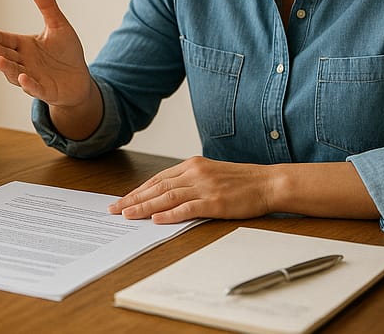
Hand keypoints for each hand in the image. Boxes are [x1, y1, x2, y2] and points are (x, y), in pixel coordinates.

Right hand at [0, 0, 92, 108]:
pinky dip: (28, 84)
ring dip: (6, 68)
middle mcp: (23, 62)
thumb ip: (46, 5)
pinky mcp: (45, 91)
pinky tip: (23, 78)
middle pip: (5, 56)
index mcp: (23, 46)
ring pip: (14, 73)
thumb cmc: (66, 53)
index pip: (5, 40)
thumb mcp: (58, 25)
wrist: (79, 80)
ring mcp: (32, 78)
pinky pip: (35, 88)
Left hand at [108, 157, 272, 223]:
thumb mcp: (211, 173)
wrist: (268, 183)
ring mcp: (205, 187)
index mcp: (192, 165)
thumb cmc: (241, 181)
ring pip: (167, 197)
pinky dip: (170, 214)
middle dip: (133, 199)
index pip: (158, 179)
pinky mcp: (215, 202)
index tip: (123, 200)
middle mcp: (195, 173)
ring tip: (128, 215)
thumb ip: (190, 180)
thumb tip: (167, 193)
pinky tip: (156, 219)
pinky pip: (188, 208)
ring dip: (144, 207)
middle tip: (115, 209)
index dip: (138, 190)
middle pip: (157, 187)